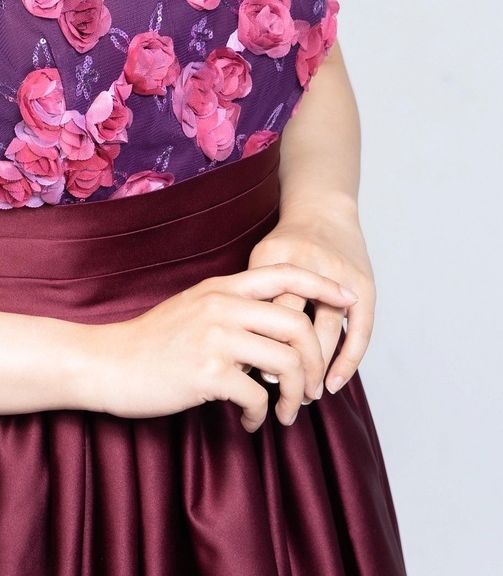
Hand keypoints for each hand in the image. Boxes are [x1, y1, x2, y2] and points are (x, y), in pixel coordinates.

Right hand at [85, 263, 357, 431]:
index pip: (283, 274)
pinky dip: (261, 416)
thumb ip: (229, 309)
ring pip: (286, 363)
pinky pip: (257, 396)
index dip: (321, 285)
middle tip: (312, 390)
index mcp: (221, 288)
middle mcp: (221, 306)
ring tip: (286, 414)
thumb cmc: (151, 342)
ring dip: (295, 396)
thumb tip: (271, 325)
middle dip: (316, 362)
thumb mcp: (193, 309)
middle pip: (297, 324)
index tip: (347, 299)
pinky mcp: (206, 373)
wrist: (106, 363)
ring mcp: (214, 338)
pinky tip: (248, 422)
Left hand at [246, 197, 374, 395]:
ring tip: (306, 396)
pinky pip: (359, 331)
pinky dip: (348, 361)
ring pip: (327, 331)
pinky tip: (334, 382)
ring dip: (317, 369)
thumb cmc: (284, 245)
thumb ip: (253, 299)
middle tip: (283, 397)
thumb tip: (244, 357)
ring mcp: (339, 273)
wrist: (322, 209)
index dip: (261, 346)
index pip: (265, 309)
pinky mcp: (364, 285)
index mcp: (274, 257)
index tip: (254, 377)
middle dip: (290, 364)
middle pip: (295, 323)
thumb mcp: (260, 262)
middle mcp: (308, 262)